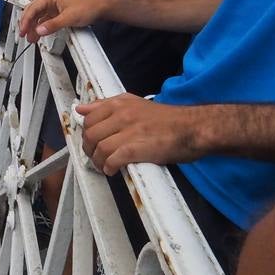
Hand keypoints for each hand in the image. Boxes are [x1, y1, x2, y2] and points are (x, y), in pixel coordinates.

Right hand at [19, 0, 106, 40]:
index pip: (32, 8)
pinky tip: (38, 34)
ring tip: (29, 37)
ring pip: (37, 17)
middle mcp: (50, 1)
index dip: (26, 20)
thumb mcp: (68, 18)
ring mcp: (53, 7)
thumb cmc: (87, 8)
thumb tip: (39, 30)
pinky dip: (40, 28)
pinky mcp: (56, 14)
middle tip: (22, 33)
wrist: (98, 9)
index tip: (23, 30)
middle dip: (26, 23)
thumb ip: (52, 25)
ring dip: (33, 27)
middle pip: (32, 11)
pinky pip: (44, 21)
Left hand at [76, 94, 204, 174]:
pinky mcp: (137, 148)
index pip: (89, 118)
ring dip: (98, 162)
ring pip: (99, 148)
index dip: (87, 134)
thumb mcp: (135, 104)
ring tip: (105, 167)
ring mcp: (129, 131)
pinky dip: (109, 167)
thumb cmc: (168, 119)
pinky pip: (113, 159)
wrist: (193, 127)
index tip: (92, 143)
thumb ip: (106, 106)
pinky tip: (113, 170)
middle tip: (97, 158)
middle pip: (91, 134)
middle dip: (90, 150)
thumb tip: (81, 109)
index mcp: (120, 104)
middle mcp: (122, 115)